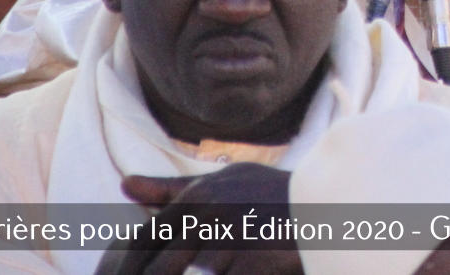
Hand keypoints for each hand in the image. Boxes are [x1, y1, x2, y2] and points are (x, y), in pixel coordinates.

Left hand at [94, 164, 300, 274]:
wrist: (326, 208)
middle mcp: (207, 215)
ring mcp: (227, 242)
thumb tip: (124, 186)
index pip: (142, 240)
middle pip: (158, 267)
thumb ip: (173, 188)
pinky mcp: (246, 265)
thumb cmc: (271, 195)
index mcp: (196, 196)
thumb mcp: (224, 182)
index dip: (132, 267)